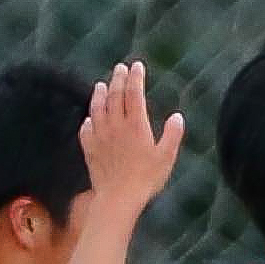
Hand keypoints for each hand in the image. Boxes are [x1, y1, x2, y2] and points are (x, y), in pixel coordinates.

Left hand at [81, 61, 185, 213]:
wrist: (118, 197)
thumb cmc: (146, 179)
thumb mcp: (166, 157)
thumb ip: (172, 135)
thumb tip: (178, 116)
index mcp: (136, 125)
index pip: (134, 94)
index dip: (135, 78)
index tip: (136, 66)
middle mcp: (115, 125)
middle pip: (114, 96)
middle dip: (117, 79)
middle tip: (119, 68)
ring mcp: (100, 136)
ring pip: (97, 109)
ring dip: (99, 94)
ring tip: (100, 85)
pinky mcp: (90, 149)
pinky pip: (86, 130)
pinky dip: (88, 120)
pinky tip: (89, 119)